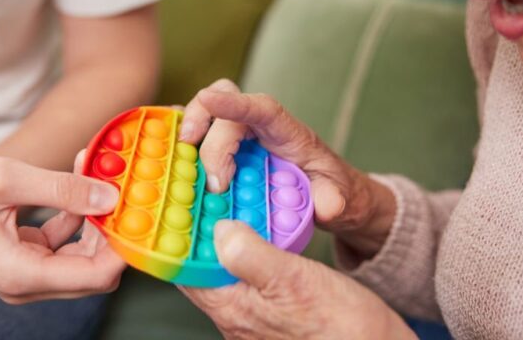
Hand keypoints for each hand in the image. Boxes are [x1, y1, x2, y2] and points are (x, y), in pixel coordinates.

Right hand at [0, 151, 124, 302]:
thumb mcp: (8, 179)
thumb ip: (63, 189)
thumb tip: (111, 195)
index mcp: (21, 273)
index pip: (97, 276)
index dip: (122, 245)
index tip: (134, 207)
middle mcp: (24, 283)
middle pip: (93, 270)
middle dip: (110, 228)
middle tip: (116, 183)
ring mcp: (21, 272)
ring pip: (79, 256)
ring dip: (92, 216)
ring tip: (92, 170)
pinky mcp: (18, 257)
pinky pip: (59, 244)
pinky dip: (72, 215)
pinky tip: (73, 179)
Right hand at [179, 79, 395, 257]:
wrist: (325, 194)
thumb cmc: (330, 189)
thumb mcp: (339, 198)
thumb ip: (332, 199)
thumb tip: (324, 206)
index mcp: (287, 133)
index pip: (261, 108)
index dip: (233, 102)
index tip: (208, 99)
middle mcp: (258, 129)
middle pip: (224, 109)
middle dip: (205, 131)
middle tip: (213, 179)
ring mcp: (238, 138)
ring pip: (205, 115)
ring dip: (187, 132)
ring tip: (180, 163)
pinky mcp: (224, 150)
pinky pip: (198, 134)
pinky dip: (180, 139)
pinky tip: (168, 154)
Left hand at [180, 221, 415, 339]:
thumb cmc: (342, 327)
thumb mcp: (293, 280)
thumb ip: (251, 254)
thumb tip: (219, 230)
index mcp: (232, 308)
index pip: (184, 269)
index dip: (179, 235)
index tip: (182, 203)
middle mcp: (235, 316)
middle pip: (202, 267)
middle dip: (203, 232)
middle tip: (209, 196)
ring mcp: (253, 317)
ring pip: (225, 270)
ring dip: (227, 239)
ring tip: (234, 205)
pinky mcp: (273, 314)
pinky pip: (249, 277)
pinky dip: (250, 251)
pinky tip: (263, 233)